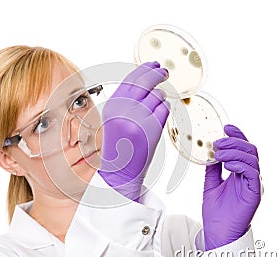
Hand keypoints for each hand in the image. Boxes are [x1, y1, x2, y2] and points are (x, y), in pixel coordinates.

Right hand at [98, 62, 169, 200]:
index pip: (131, 78)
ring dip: (160, 99)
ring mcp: (138, 117)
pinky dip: (164, 111)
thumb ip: (127, 99)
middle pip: (146, 81)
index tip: (154, 64)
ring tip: (154, 110)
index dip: (145, 68)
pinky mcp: (152, 127)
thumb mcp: (115, 117)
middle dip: (157, 73)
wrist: (120, 169)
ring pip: (158, 95)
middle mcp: (124, 107)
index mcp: (113, 104)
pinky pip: (165, 109)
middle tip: (164, 71)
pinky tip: (157, 118)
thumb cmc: (119, 144)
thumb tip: (145, 77)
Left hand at [202, 124, 261, 249]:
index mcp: (240, 172)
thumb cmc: (216, 210)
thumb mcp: (210, 183)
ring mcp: (253, 183)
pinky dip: (240, 165)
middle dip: (234, 142)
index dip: (237, 136)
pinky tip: (227, 164)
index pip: (243, 148)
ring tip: (219, 154)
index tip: (226, 127)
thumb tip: (209, 151)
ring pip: (252, 159)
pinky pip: (252, 173)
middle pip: (249, 150)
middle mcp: (249, 175)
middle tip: (218, 141)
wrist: (217, 231)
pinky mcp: (255, 193)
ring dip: (235, 152)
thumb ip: (212, 168)